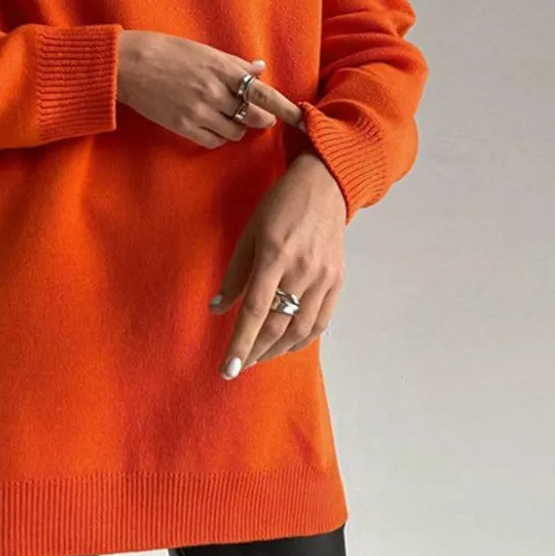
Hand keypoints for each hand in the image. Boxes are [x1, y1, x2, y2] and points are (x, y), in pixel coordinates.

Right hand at [116, 29, 286, 147]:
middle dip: (262, 119)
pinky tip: (212, 125)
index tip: (302, 118)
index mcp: (222, 69)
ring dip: (237, 128)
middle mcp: (214, 92)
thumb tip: (259, 69)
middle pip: (254, 116)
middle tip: (260, 117)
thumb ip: (234, 64)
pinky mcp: (184, 127)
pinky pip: (214, 140)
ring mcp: (199, 112)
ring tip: (227, 116)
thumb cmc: (167, 51)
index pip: (263, 93)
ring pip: (235, 132)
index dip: (286, 108)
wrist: (130, 65)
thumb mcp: (204, 51)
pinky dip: (219, 136)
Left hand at [209, 152, 347, 377]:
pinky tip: (287, 344)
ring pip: (300, 329)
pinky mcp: (337, 280)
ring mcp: (323, 277)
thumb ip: (235, 273)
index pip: (253, 312)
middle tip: (238, 367)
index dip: (239, 344)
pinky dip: (303, 338)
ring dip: (277, 350)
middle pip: (277, 325)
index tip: (227, 370)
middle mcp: (301, 271)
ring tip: (259, 357)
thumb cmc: (280, 205)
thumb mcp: (249, 233)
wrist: (324, 186)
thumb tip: (217, 309)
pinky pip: (321, 321)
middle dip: (255, 353)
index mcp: (274, 256)